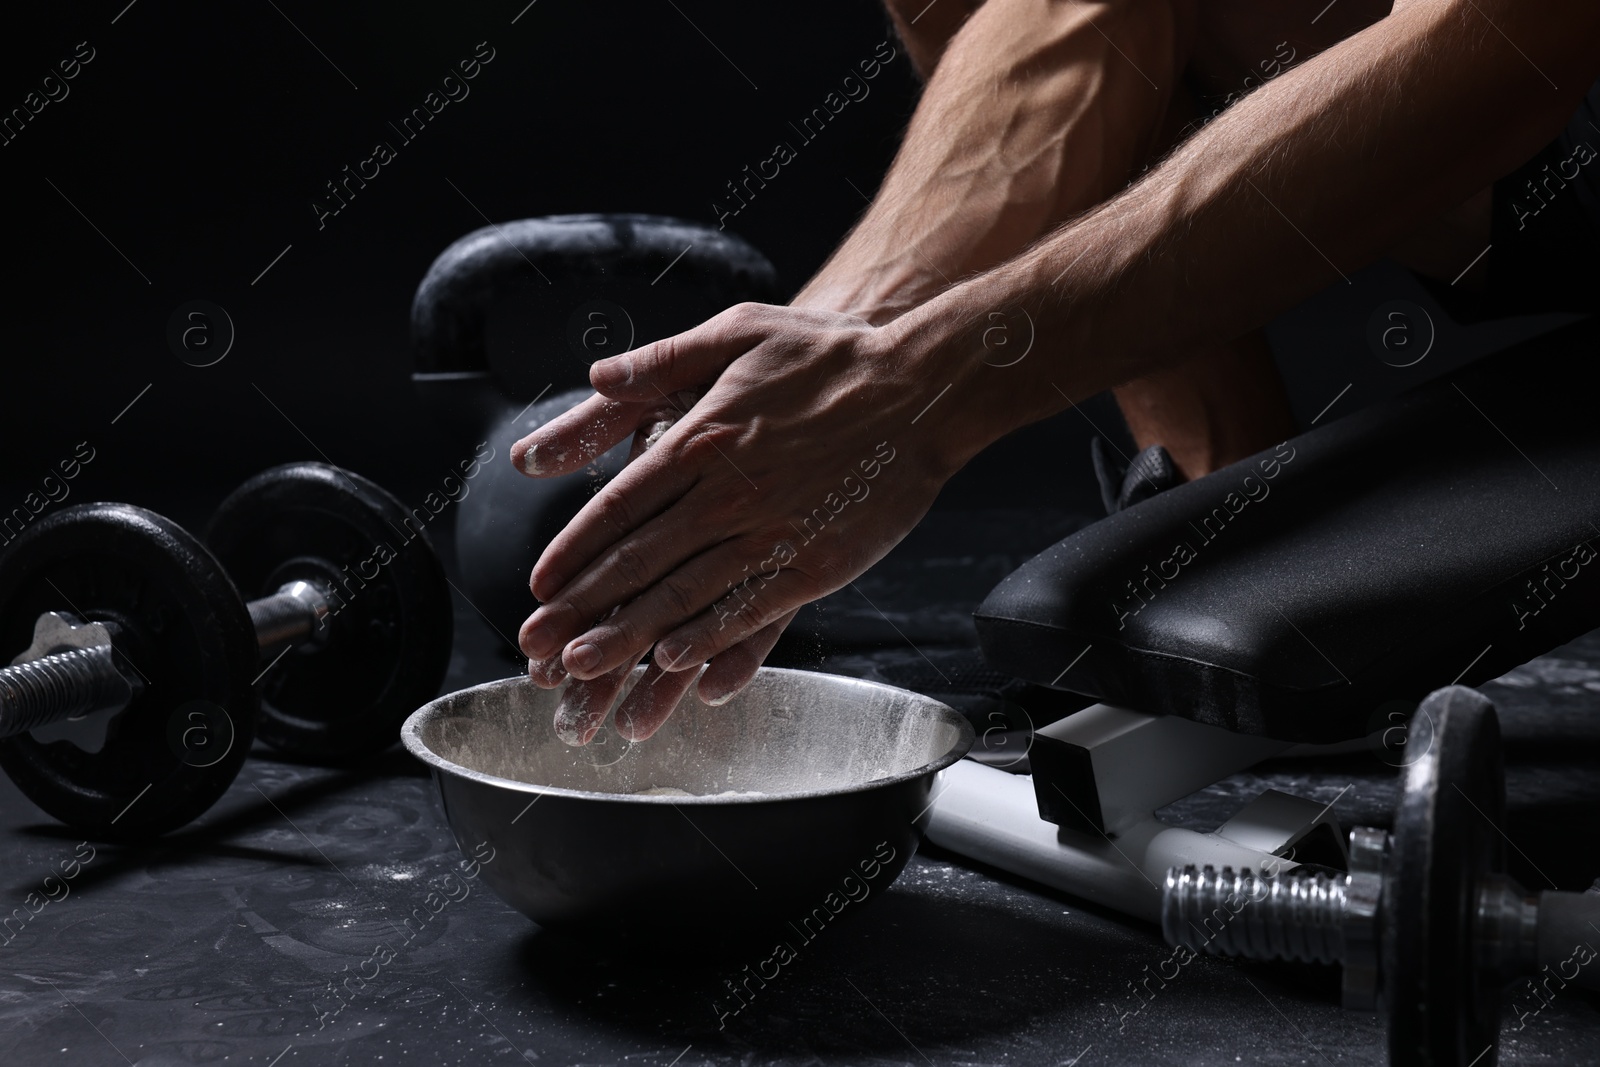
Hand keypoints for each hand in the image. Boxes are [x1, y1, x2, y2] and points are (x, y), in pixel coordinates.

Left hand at [512, 303, 958, 739]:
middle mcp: (726, 494)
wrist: (920, 388)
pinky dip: (708, 640)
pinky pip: (750, 612)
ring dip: (628, 636)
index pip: (616, 507)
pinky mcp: (814, 564)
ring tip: (584, 670)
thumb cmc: (830, 357)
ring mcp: (771, 534)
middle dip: (581, 610)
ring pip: (684, 595)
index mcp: (699, 439)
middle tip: (537, 648)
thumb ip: (662, 359)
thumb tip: (600, 373)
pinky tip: (673, 664)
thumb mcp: (738, 329)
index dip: (573, 551)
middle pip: (638, 562)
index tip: (540, 586)